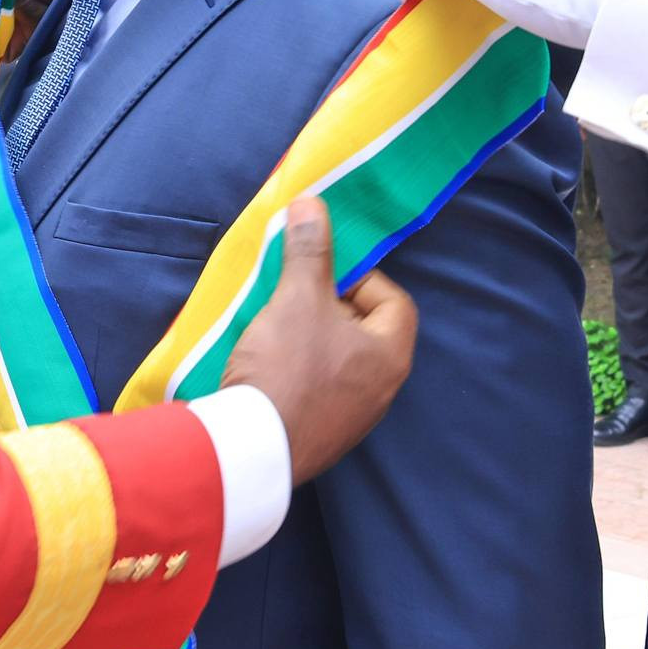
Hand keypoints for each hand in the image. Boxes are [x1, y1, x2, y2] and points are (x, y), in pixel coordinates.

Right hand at [223, 198, 415, 484]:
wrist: (253, 446)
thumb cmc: (287, 365)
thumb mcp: (296, 297)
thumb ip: (308, 250)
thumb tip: (312, 203)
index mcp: (390, 355)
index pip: (394, 301)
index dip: (360, 278)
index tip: (322, 273)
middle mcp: (382, 390)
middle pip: (366, 331)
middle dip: (330, 306)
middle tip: (294, 295)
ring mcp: (353, 418)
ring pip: (341, 362)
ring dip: (313, 339)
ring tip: (277, 327)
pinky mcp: (322, 435)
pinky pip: (320, 390)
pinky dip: (300, 371)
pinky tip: (268, 365)